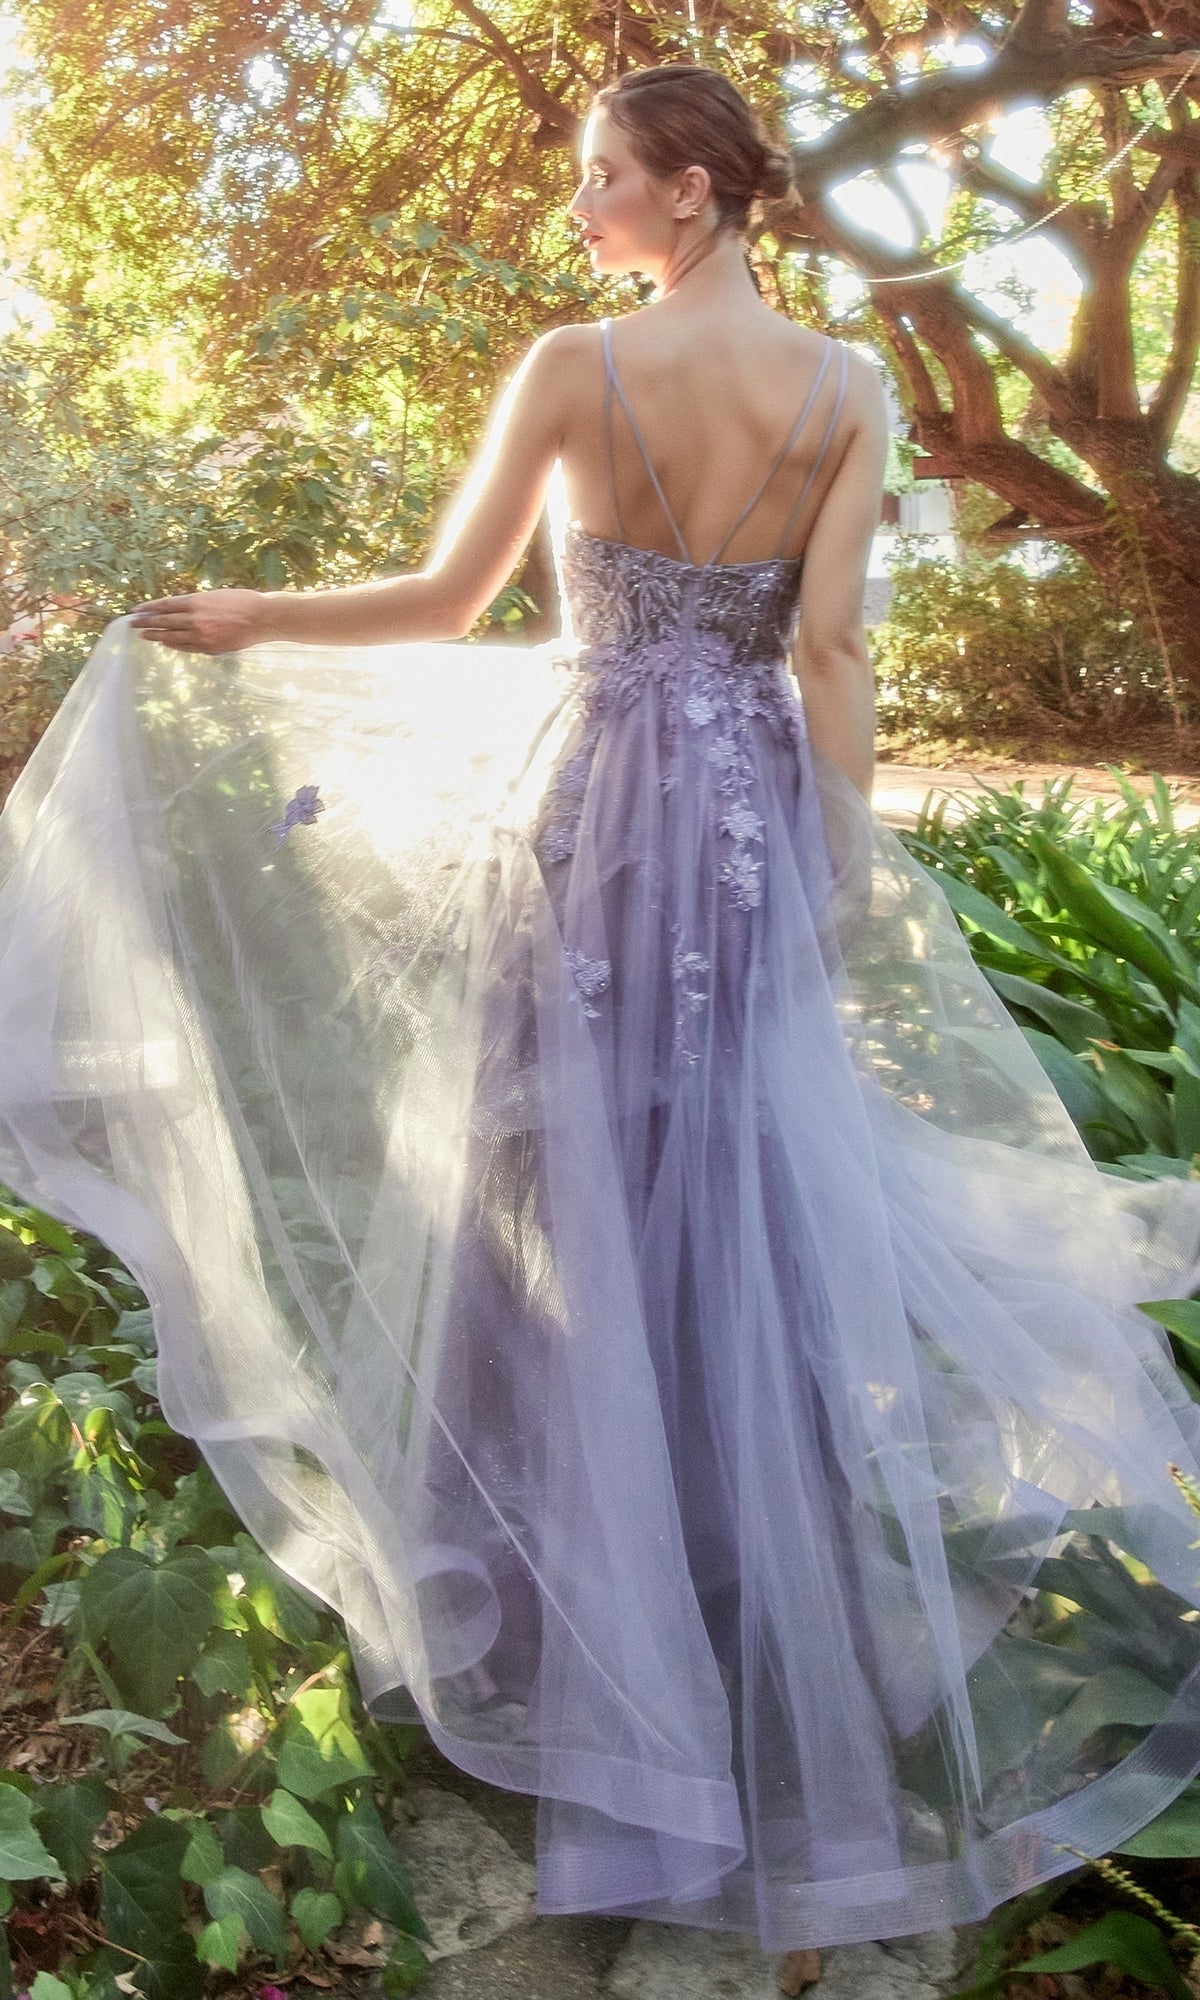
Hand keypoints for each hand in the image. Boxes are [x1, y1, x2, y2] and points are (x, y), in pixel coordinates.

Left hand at [128, 587, 266, 654]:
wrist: (261, 617)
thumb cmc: (242, 602)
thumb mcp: (215, 596)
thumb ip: (197, 603)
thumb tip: (182, 610)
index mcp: (196, 601)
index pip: (165, 605)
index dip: (149, 608)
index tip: (136, 610)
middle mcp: (194, 618)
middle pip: (164, 620)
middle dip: (146, 622)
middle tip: (132, 624)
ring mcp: (201, 634)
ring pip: (172, 636)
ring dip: (156, 635)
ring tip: (143, 635)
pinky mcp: (209, 647)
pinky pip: (186, 647)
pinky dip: (174, 645)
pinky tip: (165, 643)